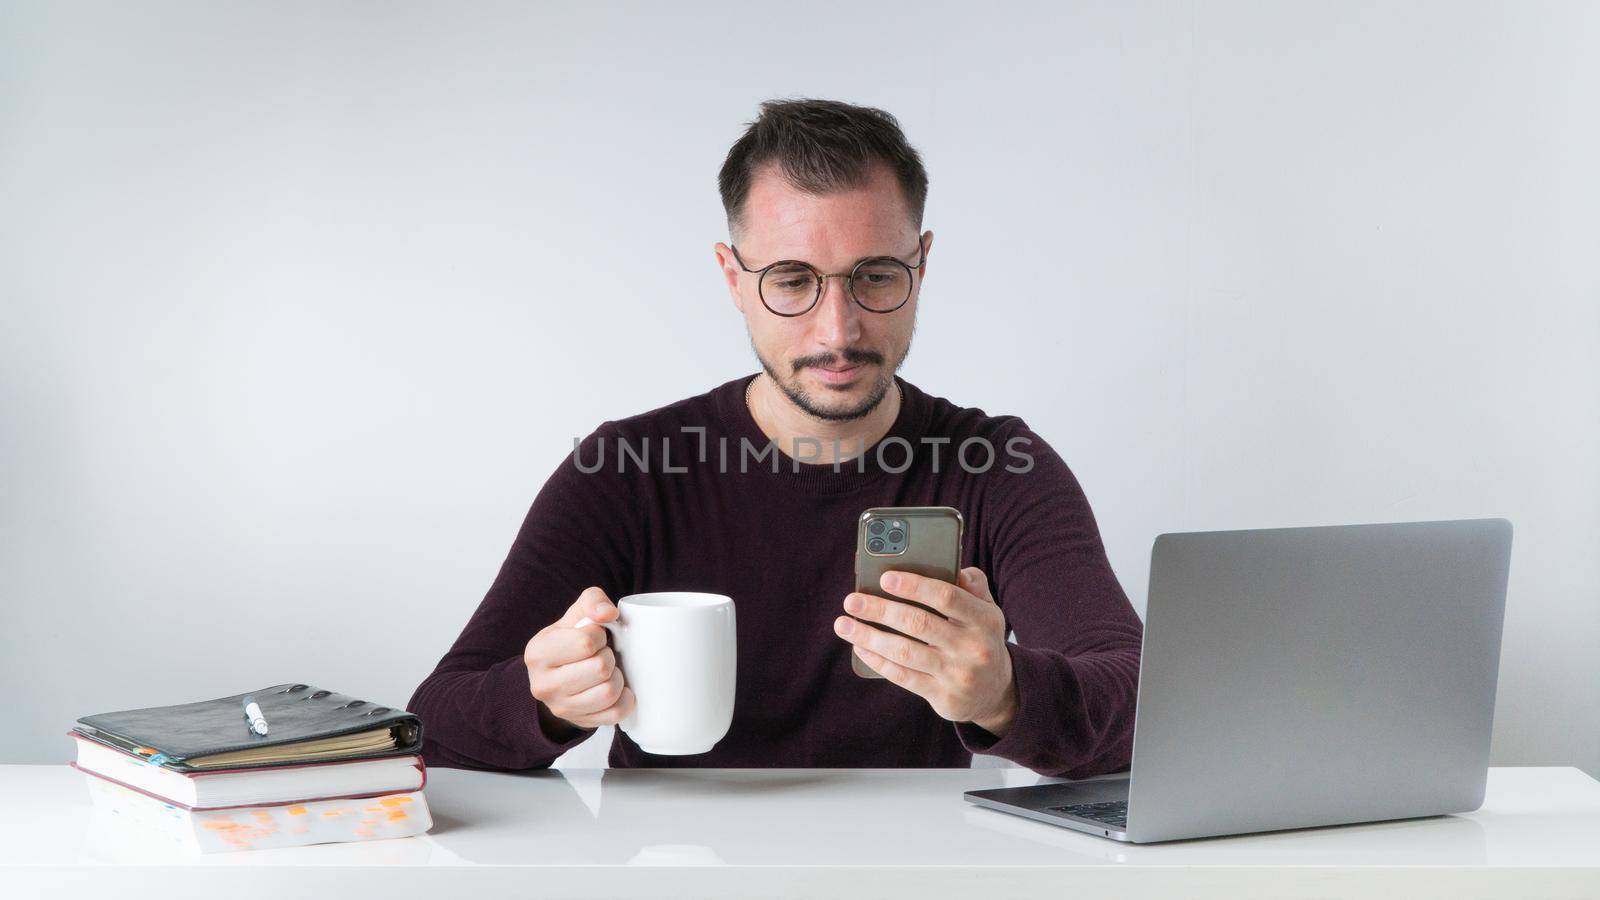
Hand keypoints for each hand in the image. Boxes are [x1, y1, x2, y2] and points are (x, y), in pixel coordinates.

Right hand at [524, 586, 636, 738]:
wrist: (562, 674)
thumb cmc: (572, 639)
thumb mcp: (577, 613)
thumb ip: (593, 601)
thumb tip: (609, 614)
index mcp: (538, 653)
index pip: (586, 642)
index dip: (600, 635)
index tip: (595, 637)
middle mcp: (543, 684)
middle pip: (600, 668)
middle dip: (609, 657)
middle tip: (603, 654)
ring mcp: (560, 707)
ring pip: (609, 692)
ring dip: (617, 678)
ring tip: (609, 671)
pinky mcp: (580, 722)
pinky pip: (616, 714)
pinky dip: (624, 699)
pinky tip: (617, 689)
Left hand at [835, 567, 1018, 737]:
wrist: (996, 693)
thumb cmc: (981, 639)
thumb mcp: (988, 611)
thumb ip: (973, 586)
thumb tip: (953, 565)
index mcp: (984, 619)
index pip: (946, 597)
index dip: (914, 586)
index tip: (885, 577)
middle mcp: (972, 647)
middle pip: (919, 623)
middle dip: (880, 609)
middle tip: (852, 600)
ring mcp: (957, 674)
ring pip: (905, 652)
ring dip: (869, 636)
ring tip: (844, 624)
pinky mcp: (943, 697)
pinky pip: (903, 676)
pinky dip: (878, 661)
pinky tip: (860, 647)